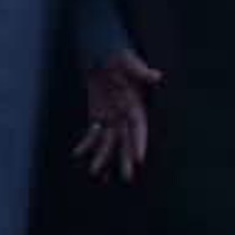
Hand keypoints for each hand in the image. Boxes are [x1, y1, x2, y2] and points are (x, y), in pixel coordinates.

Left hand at [73, 48, 161, 181]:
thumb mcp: (129, 61)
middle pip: (125, 141)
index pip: (138, 127)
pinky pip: (93, 135)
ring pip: (108, 143)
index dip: (139, 142)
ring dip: (103, 158)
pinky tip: (78, 155)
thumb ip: (141, 71)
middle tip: (126, 178)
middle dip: (124, 158)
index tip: (139, 159)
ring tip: (96, 174)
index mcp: (136, 105)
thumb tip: (157, 76)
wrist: (104, 56)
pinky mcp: (98, 118)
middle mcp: (125, 116)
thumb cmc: (120, 58)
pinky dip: (86, 145)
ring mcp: (112, 119)